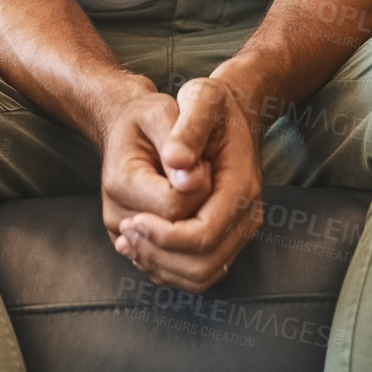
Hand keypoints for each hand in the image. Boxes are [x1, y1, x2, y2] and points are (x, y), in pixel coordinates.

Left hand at [109, 77, 264, 293]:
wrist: (227, 112)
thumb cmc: (210, 104)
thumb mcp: (200, 96)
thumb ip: (188, 128)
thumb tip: (175, 163)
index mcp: (241, 185)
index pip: (204, 234)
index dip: (164, 236)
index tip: (132, 219)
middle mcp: (246, 214)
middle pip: (202, 264)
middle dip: (158, 254)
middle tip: (125, 231)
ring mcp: (238, 230)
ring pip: (200, 275)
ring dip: (160, 265)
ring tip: (129, 239)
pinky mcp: (225, 238)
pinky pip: (198, 272)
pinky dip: (168, 267)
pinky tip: (142, 244)